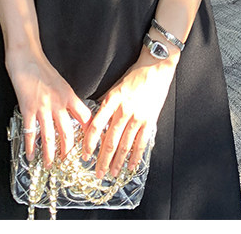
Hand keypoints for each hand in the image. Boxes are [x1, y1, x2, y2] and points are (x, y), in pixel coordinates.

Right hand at [6, 48, 91, 167]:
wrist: (26, 57)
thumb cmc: (43, 68)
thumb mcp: (62, 83)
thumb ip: (67, 99)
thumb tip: (73, 115)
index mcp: (69, 95)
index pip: (85, 117)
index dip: (89, 132)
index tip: (89, 143)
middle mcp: (58, 103)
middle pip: (67, 133)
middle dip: (68, 151)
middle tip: (67, 162)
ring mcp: (43, 107)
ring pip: (49, 137)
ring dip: (50, 154)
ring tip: (50, 164)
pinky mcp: (28, 108)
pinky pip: (30, 132)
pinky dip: (31, 146)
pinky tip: (31, 155)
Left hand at [83, 48, 176, 178]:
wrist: (155, 67)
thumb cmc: (135, 75)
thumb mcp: (115, 86)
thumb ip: (106, 104)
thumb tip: (96, 120)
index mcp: (112, 100)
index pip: (97, 126)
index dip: (89, 143)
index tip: (85, 155)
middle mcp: (124, 110)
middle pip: (110, 141)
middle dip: (103, 160)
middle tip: (98, 173)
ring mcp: (137, 117)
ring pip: (125, 145)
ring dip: (118, 162)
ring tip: (112, 173)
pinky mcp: (150, 121)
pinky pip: (141, 143)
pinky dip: (136, 157)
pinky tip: (131, 166)